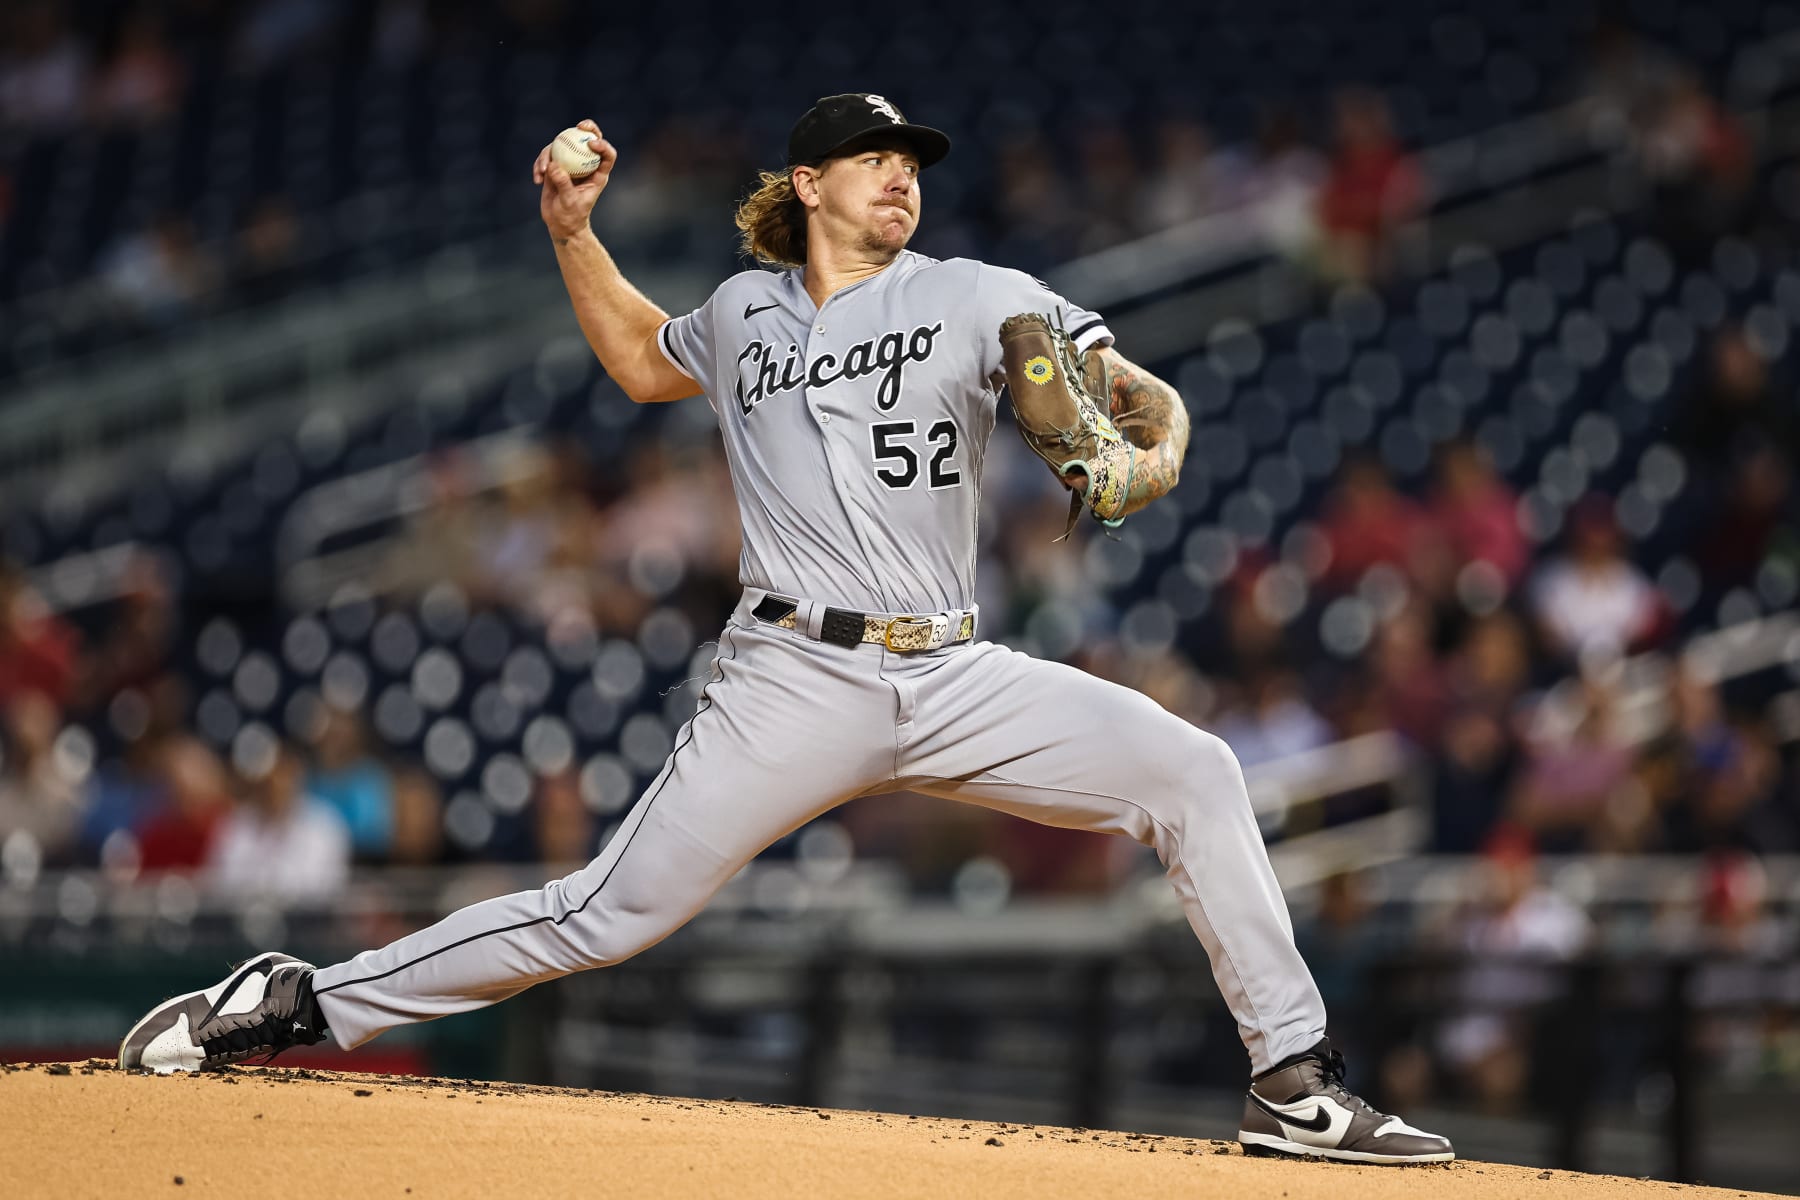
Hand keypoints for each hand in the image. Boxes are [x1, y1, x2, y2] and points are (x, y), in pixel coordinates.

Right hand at [535, 119, 617, 239]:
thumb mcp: (569, 202)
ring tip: (542, 172)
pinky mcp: (556, 167)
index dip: (603, 145)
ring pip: (563, 146)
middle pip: (589, 140)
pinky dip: (540, 166)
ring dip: (549, 155)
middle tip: (578, 126)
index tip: (591, 143)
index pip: (607, 156)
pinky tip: (537, 180)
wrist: (560, 224)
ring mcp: (570, 164)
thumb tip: (554, 165)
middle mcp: (585, 166)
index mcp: (597, 174)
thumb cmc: (571, 216)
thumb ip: (563, 184)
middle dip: (587, 128)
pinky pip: (547, 157)